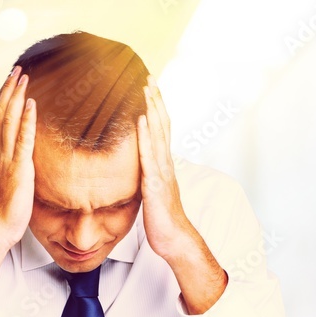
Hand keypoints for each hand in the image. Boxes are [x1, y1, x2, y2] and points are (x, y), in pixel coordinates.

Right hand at [0, 67, 35, 300]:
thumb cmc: (2, 209)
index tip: (11, 82)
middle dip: (9, 89)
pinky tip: (31, 104)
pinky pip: (23, 140)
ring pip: (9, 120)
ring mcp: (7, 159)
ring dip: (16, 97)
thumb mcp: (5, 182)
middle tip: (17, 69)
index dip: (4, 99)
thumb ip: (9, 167)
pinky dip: (27, 120)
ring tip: (23, 77)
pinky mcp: (19, 168)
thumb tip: (15, 162)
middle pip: (1, 113)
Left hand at [136, 74, 197, 261]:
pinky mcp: (154, 186)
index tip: (150, 88)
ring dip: (151, 111)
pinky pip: (149, 157)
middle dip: (155, 101)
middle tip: (149, 77)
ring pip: (157, 136)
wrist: (174, 239)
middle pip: (162, 126)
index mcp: (164, 165)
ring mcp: (162, 173)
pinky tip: (140, 121)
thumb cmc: (164, 220)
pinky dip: (145, 137)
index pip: (161, 130)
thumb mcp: (154, 192)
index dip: (156, 108)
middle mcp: (165, 165)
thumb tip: (141, 168)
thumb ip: (149, 176)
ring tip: (146, 90)